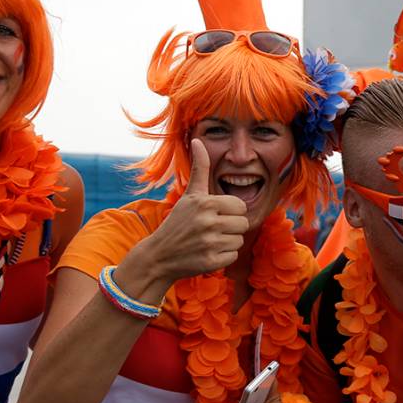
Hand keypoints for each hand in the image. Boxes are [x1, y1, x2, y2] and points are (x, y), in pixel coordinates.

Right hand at [127, 139, 247, 283]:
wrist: (159, 255)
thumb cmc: (178, 222)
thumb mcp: (189, 194)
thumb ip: (200, 168)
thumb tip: (199, 140)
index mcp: (206, 203)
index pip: (241, 206)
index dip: (231, 212)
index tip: (216, 215)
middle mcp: (208, 222)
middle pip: (243, 224)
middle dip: (231, 227)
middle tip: (211, 230)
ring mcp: (209, 243)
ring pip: (239, 241)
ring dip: (227, 242)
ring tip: (208, 241)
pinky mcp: (210, 262)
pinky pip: (232, 256)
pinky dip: (222, 257)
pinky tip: (206, 253)